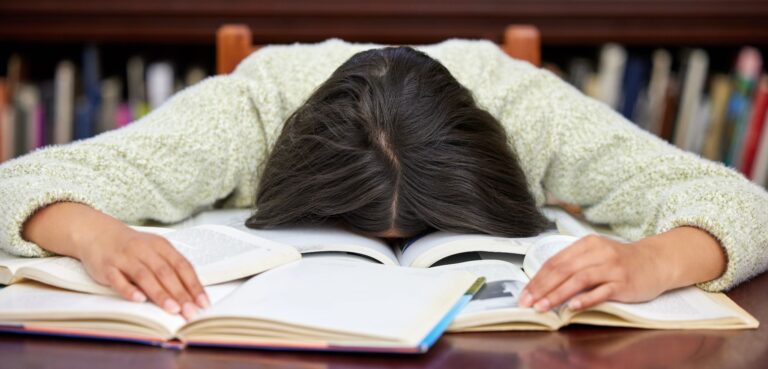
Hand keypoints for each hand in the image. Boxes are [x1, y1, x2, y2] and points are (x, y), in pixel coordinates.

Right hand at [78, 227, 208, 319]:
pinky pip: (118, 280)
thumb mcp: (155, 251)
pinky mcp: (107, 267)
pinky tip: (140, 300)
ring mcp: (125, 258)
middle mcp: (144, 250)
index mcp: (160, 246)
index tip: (203, 302)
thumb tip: (191, 294)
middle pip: (166, 273)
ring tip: (173, 309)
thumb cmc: (133, 247)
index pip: (182, 266)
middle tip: (191, 311)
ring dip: (160, 294)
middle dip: (181, 294)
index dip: (194, 285)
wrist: (98, 233)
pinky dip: (129, 290)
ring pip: (145, 276)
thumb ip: (171, 268)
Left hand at [519, 226, 726, 311]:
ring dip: (557, 295)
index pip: (555, 262)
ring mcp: (612, 268)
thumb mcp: (595, 255)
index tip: (525, 293)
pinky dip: (585, 299)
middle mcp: (598, 253)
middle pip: (564, 270)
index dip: (537, 278)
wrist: (656, 261)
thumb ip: (573, 265)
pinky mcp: (624, 282)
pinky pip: (601, 291)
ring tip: (543, 307)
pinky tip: (572, 307)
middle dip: (542, 288)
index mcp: (587, 244)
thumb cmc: (620, 261)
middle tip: (528, 303)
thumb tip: (544, 283)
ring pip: (579, 280)